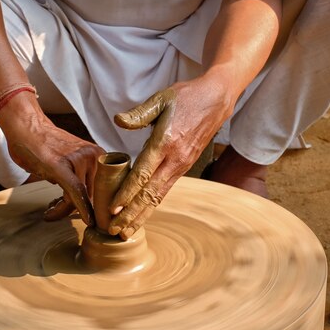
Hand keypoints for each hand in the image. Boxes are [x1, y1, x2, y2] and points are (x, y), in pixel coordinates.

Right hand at [0, 95, 104, 224]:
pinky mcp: (61, 166)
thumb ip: (84, 178)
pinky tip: (60, 215)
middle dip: (77, 210)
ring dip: (63, 209)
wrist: (28, 126)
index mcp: (101, 156)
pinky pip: (74, 192)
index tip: (92, 221)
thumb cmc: (47, 146)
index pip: (107, 191)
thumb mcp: (74, 162)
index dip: (100, 210)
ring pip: (79, 198)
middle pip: (93, 197)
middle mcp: (95, 157)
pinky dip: (72, 208)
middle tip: (58, 211)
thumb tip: (88, 205)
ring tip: (51, 210)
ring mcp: (79, 160)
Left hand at [107, 77, 234, 238]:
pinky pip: (165, 190)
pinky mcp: (184, 167)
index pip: (143, 174)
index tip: (113, 209)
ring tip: (126, 231)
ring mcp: (181, 165)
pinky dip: (152, 205)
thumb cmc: (186, 97)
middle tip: (114, 230)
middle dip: (131, 214)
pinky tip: (142, 214)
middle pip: (150, 193)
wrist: (217, 100)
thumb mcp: (161, 99)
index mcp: (166, 142)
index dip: (127, 194)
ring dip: (141, 215)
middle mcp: (175, 159)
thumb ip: (139, 113)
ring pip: (158, 196)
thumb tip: (118, 121)